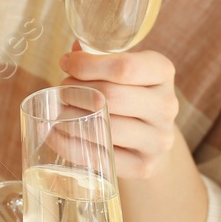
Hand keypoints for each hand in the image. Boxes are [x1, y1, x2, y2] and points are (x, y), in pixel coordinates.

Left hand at [59, 41, 181, 179]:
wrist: (151, 136)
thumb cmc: (128, 92)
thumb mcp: (123, 68)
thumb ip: (98, 56)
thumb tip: (71, 55)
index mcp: (163, 72)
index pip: (124, 67)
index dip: (88, 65)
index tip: (65, 63)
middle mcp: (167, 106)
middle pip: (112, 97)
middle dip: (76, 91)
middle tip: (61, 90)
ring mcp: (158, 139)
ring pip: (106, 128)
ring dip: (71, 118)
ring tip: (58, 111)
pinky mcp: (144, 166)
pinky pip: (100, 157)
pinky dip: (69, 145)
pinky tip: (54, 134)